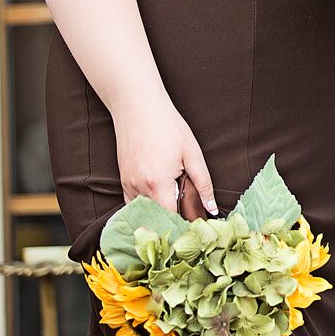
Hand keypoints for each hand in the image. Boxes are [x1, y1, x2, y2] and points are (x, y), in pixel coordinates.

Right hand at [112, 96, 216, 218]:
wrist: (138, 108)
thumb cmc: (167, 127)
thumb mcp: (192, 153)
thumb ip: (203, 183)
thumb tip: (211, 208)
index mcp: (158, 184)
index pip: (171, 218)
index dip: (185, 224)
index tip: (197, 227)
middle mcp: (138, 188)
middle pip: (157, 218)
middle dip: (173, 222)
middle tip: (190, 220)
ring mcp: (128, 185)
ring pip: (144, 212)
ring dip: (159, 214)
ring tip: (176, 209)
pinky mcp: (123, 181)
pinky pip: (133, 204)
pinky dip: (146, 207)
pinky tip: (160, 201)